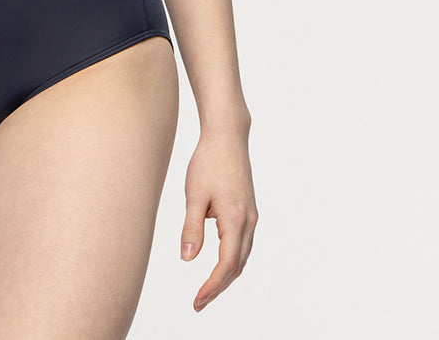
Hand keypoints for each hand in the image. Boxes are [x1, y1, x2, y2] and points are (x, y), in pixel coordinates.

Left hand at [180, 126, 257, 311]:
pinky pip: (243, 243)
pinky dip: (233, 259)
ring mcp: (252, 216)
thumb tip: (187, 259)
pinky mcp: (249, 210)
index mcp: (235, 219)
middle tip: (199, 302)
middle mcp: (249, 221)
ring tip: (207, 288)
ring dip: (227, 275)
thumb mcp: (194, 195)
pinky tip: (218, 262)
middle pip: (237, 266)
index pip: (226, 265)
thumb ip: (191, 228)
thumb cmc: (208, 161)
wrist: (227, 137)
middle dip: (219, 286)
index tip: (198, 301)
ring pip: (242, 256)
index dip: (212, 286)